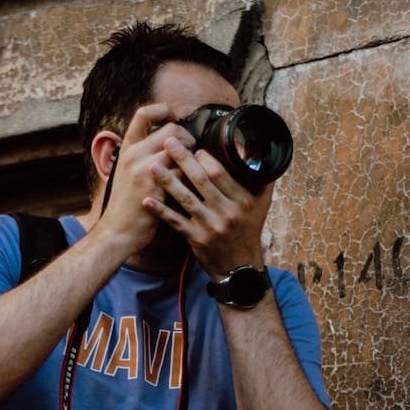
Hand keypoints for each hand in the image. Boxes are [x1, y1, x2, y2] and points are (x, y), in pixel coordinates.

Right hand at [96, 104, 195, 254]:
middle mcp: (134, 155)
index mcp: (127, 148)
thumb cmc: (126, 204)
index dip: (163, 111)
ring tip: (192, 168)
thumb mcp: (126, 172)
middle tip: (190, 152)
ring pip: (180, 149)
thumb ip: (141, 154)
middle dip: (187, 138)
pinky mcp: (156, 188)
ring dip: (192, 158)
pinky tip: (190, 187)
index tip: (173, 119)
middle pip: (171, 129)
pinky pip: (182, 173)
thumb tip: (165, 140)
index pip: (143, 113)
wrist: (118, 231)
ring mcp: (144, 170)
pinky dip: (190, 178)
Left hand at [143, 136, 273, 278]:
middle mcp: (227, 212)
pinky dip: (161, 211)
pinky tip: (147, 200)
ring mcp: (210, 226)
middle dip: (183, 159)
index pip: (220, 173)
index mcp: (243, 200)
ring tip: (153, 165)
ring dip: (168, 181)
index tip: (193, 146)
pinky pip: (176, 221)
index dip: (204, 158)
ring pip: (186, 198)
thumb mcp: (262, 205)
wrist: (240, 267)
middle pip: (201, 180)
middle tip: (168, 142)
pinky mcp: (196, 239)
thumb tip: (260, 151)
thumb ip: (262, 179)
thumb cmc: (249, 231)